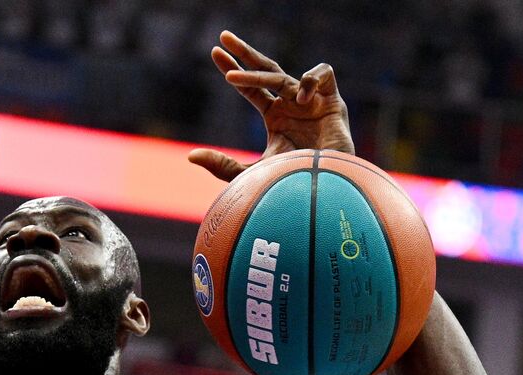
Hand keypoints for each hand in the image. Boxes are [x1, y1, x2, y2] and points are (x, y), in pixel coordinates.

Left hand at [189, 31, 354, 182]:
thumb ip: (222, 166)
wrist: (322, 189)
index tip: (214, 53)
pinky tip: (301, 101)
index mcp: (275, 116)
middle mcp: (290, 104)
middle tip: (224, 37)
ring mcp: (311, 100)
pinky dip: (308, 82)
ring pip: (281, 74)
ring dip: (256, 73)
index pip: (250, 88)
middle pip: (265, 69)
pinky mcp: (333, 100)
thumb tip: (190, 156)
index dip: (233, 69)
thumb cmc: (291, 183)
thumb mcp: (250, 174)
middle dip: (245, 52)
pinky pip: (322, 74)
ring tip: (231, 80)